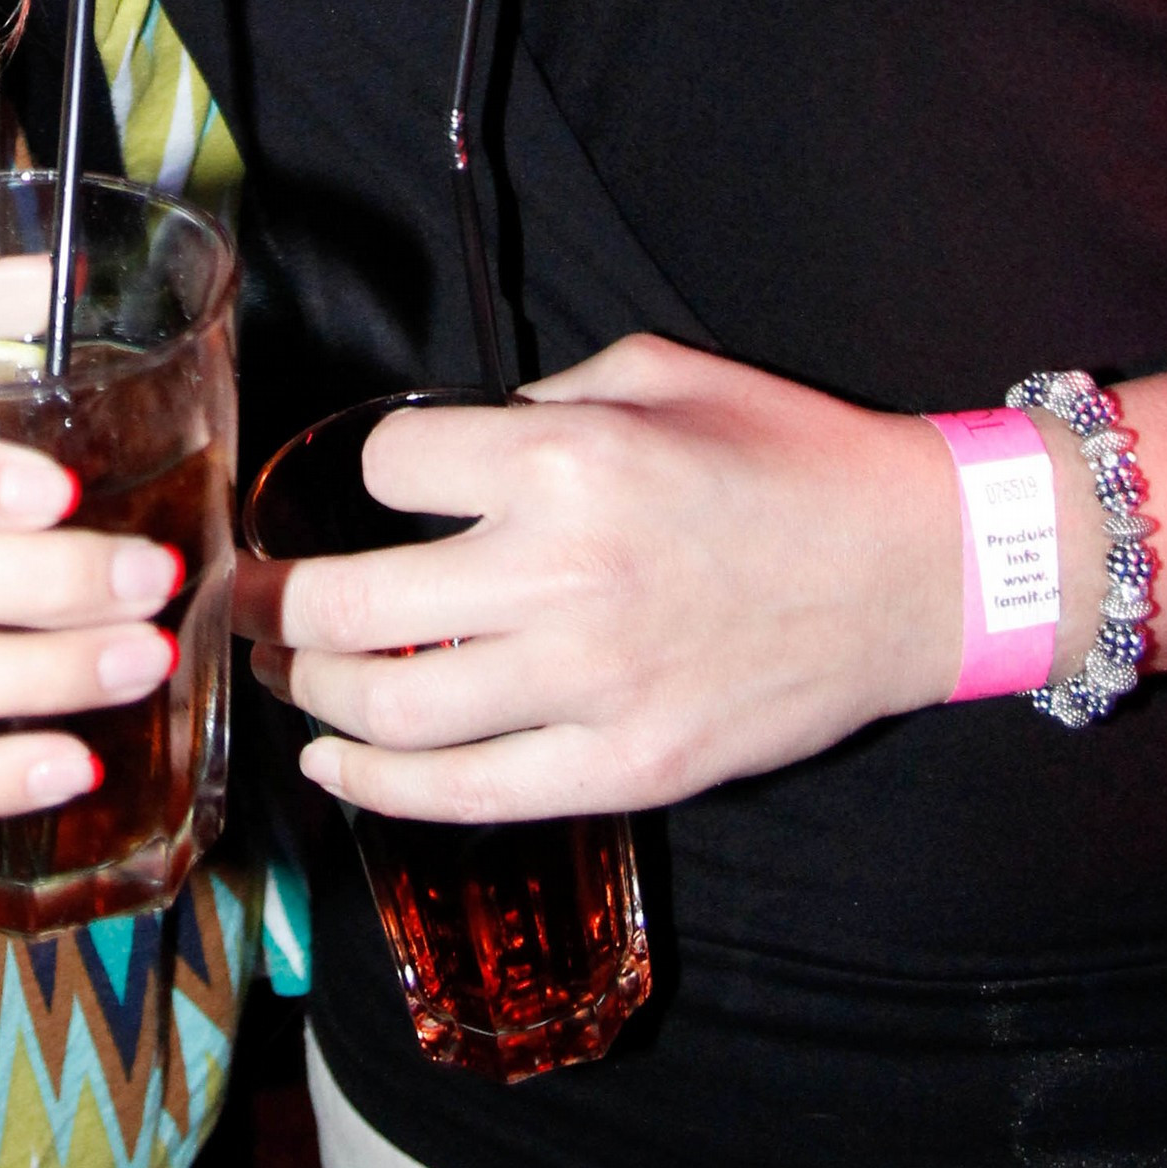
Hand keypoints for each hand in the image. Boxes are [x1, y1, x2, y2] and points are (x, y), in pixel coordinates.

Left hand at [243, 337, 976, 820]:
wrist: (916, 570)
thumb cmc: (790, 458)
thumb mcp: (657, 374)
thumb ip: (539, 396)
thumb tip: (450, 446)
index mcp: (565, 458)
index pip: (389, 469)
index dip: (370, 474)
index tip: (380, 489)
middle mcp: (562, 574)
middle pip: (352, 607)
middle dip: (275, 608)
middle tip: (250, 604)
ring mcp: (592, 685)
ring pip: (392, 712)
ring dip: (313, 698)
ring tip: (290, 678)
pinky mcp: (624, 768)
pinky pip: (467, 793)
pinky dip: (380, 786)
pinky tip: (336, 764)